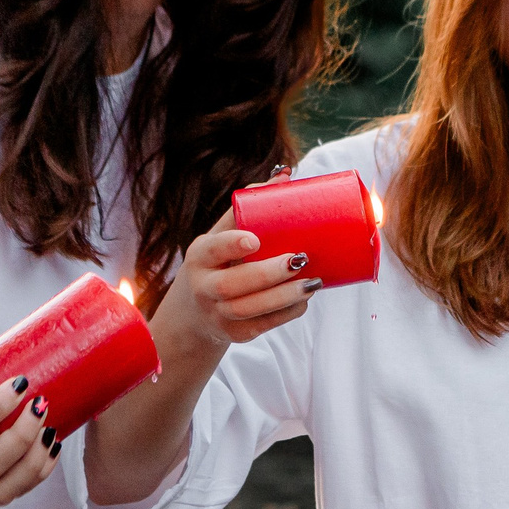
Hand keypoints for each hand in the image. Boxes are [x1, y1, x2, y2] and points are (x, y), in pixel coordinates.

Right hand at [161, 209, 317, 347]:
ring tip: (312, 282)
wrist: (196, 311)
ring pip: (249, 309)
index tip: (255, 240)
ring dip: (284, 297)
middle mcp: (203, 286)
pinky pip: (263, 326)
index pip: (213, 249)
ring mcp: (217, 314)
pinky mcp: (235, 333)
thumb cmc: (218, 262)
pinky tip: (304, 299)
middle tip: (300, 258)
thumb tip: (285, 174)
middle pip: (233, 284)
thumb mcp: (222, 235)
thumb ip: (248, 207)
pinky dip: (287, 312)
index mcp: (200, 255)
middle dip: (269, 273)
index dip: (233, 245)